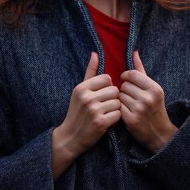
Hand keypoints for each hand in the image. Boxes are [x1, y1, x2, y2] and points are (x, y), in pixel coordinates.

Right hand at [51, 52, 120, 177]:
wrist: (70, 136)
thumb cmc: (77, 111)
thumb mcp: (80, 91)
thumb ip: (90, 72)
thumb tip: (95, 53)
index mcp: (82, 88)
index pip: (107, 78)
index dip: (108, 87)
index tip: (102, 95)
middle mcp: (87, 97)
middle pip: (114, 90)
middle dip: (112, 98)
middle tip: (105, 106)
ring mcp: (93, 110)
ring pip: (118, 102)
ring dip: (115, 109)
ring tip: (105, 113)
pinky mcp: (100, 123)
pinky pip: (118, 114)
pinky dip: (115, 119)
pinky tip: (107, 121)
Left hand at [119, 50, 177, 152]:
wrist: (159, 133)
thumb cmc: (154, 107)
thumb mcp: (152, 88)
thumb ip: (141, 70)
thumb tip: (134, 52)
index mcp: (155, 88)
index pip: (131, 74)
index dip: (126, 76)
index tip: (126, 81)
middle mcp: (148, 98)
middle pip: (124, 85)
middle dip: (124, 89)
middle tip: (129, 95)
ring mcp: (139, 109)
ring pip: (119, 96)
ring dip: (121, 99)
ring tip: (128, 103)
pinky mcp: (131, 120)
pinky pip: (118, 107)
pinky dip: (120, 109)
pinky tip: (126, 112)